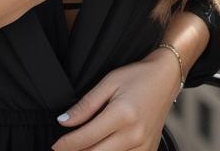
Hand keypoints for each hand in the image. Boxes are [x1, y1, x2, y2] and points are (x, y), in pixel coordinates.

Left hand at [51, 51, 180, 150]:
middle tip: (62, 150)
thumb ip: (86, 105)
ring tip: (80, 148)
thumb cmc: (137, 76)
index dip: (67, 144)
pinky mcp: (149, 150)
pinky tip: (101, 148)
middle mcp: (135, 135)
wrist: (165, 78)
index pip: (87, 137)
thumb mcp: (108, 82)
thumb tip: (63, 121)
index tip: (54, 146)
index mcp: (122, 115)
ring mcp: (144, 146)